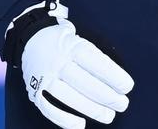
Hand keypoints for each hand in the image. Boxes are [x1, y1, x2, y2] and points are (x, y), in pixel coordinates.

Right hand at [21, 2, 134, 127]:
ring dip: (91, 109)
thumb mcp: (79, 40)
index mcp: (71, 46)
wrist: (30, 38)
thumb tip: (116, 78)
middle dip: (106, 96)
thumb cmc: (64, 44)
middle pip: (84, 81)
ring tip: (109, 116)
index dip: (112, 75)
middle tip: (122, 104)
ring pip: (68, 96)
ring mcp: (44, 77)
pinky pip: (48, 108)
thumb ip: (94, 57)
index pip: (94, 61)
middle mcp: (57, 61)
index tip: (127, 86)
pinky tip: (80, 125)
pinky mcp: (34, 91)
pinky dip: (64, 119)